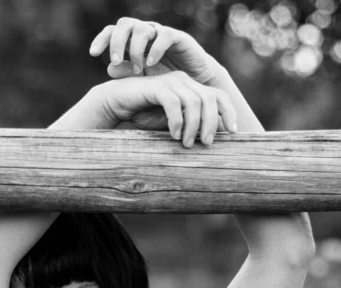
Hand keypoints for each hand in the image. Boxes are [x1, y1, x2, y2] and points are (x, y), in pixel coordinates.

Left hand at [90, 17, 222, 86]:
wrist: (194, 86)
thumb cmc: (166, 84)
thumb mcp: (143, 82)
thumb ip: (127, 75)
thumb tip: (109, 70)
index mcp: (133, 42)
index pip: (113, 32)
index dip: (102, 40)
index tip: (92, 54)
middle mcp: (145, 34)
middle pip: (125, 24)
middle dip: (117, 41)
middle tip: (115, 59)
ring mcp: (161, 34)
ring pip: (142, 28)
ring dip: (136, 49)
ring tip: (139, 69)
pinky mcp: (179, 38)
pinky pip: (164, 36)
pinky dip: (155, 49)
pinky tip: (151, 64)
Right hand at [96, 70, 236, 147]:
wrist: (116, 104)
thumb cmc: (142, 116)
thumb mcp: (171, 124)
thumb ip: (188, 128)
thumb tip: (207, 143)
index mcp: (191, 88)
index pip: (218, 95)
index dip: (228, 112)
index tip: (233, 132)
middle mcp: (184, 81)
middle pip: (209, 98)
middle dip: (211, 123)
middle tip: (207, 144)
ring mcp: (170, 82)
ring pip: (193, 102)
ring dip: (193, 126)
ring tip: (187, 144)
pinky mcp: (156, 87)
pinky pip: (173, 103)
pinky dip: (176, 121)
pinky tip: (173, 135)